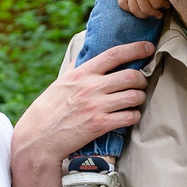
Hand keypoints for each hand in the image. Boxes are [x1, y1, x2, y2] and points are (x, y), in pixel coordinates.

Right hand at [10, 40, 155, 186]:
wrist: (38, 138)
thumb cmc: (47, 110)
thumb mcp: (59, 84)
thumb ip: (75, 69)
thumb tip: (83, 55)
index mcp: (81, 74)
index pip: (114, 54)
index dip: (135, 48)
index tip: (148, 47)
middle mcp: (90, 87)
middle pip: (130, 75)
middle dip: (142, 79)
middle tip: (141, 83)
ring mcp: (96, 106)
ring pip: (134, 96)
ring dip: (140, 98)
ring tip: (136, 100)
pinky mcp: (100, 125)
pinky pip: (129, 117)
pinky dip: (134, 116)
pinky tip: (131, 116)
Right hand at [114, 0, 171, 20]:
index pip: (157, 3)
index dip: (164, 5)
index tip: (167, 5)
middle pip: (146, 9)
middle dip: (154, 13)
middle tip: (159, 14)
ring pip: (134, 10)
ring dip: (143, 15)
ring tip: (148, 14)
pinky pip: (122, 4)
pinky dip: (127, 9)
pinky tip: (135, 9)